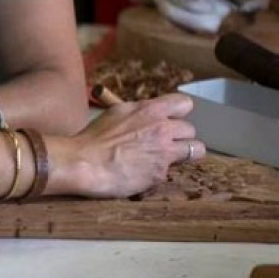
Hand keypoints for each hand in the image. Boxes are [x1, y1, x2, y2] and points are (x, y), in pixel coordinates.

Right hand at [41, 93, 203, 197]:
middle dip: (180, 137)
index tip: (170, 121)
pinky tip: (142, 174)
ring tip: (166, 159)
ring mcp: (164, 151)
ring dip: (184, 154)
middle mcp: (162, 128)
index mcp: (150, 110)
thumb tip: (145, 115)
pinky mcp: (160, 173)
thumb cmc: (93, 138)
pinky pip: (170, 171)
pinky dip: (158, 173)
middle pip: (190, 129)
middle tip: (164, 145)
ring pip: (195, 150)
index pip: (184, 104)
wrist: (83, 162)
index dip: (178, 114)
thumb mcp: (116, 114)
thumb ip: (137, 113)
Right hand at [104, 0, 233, 33]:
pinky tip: (190, 7)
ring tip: (211, 14)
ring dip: (190, 19)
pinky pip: (158, 10)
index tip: (218, 7)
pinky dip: (177, 12)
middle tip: (220, 20)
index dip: (197, 5)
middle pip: (169, 11)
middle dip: (197, 21)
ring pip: (164, 13)